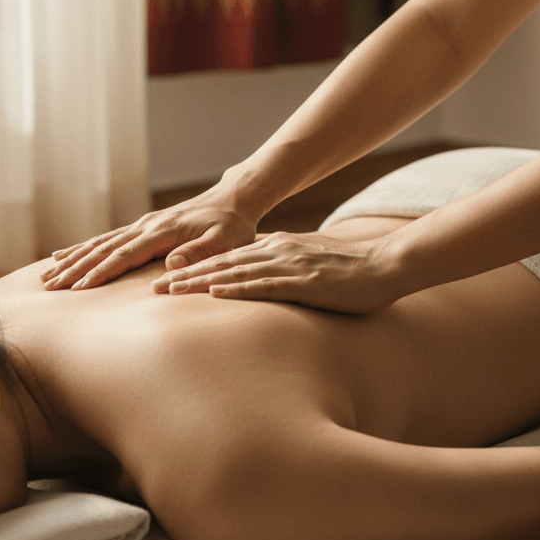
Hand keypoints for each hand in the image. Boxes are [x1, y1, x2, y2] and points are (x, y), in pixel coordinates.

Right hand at [40, 189, 257, 289]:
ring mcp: (143, 225)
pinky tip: (65, 255)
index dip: (101, 273)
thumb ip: (200, 253)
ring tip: (47, 275)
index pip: (125, 255)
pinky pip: (107, 238)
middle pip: (104, 249)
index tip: (78, 289)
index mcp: (163, 232)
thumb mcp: (226, 242)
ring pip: (100, 243)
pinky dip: (83, 248)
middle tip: (49, 287)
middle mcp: (147, 226)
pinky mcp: (143, 226)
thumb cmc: (233, 225)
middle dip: (75, 268)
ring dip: (73, 259)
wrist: (233, 200)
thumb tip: (172, 265)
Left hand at [152, 230, 403, 313]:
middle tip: (153, 286)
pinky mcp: (305, 283)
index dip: (196, 266)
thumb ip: (286, 264)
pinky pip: (264, 285)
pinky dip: (236, 288)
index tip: (168, 277)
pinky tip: (215, 292)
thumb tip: (262, 271)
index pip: (229, 257)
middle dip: (185, 274)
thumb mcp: (312, 262)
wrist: (387, 266)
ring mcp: (291, 265)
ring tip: (170, 290)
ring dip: (200, 281)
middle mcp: (279, 251)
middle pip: (223, 263)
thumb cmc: (352, 270)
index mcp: (280, 247)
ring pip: (235, 272)